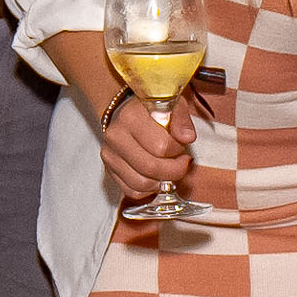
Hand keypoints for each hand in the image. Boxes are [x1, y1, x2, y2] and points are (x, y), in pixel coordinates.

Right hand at [93, 84, 196, 204]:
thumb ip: (181, 119)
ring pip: (141, 183)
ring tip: (169, 169)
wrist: (124, 112)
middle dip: (174, 170)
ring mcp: (110, 155)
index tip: (182, 145)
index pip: (162, 146)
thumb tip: (187, 138)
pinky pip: (132, 191)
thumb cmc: (150, 110)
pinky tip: (156, 177)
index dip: (178, 149)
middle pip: (150, 167)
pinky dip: (149, 189)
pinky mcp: (109, 170)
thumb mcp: (171, 105)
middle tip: (182, 163)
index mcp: (130, 117)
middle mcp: (116, 137)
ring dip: (162, 181)